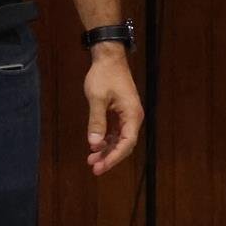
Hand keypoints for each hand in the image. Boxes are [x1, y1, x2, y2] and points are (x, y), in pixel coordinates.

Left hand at [82, 46, 142, 176]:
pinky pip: (117, 132)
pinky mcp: (122, 112)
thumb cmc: (104, 75)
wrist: (109, 58)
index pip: (126, 143)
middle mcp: (134, 117)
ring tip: (92, 160)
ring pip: (120, 139)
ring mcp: (128, 115)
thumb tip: (94, 144)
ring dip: (107, 150)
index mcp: (132, 115)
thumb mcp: (97, 99)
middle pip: (125, 144)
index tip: (100, 166)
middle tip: (94, 168)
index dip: (114, 157)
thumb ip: (96, 122)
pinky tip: (96, 147)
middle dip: (110, 157)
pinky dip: (107, 140)